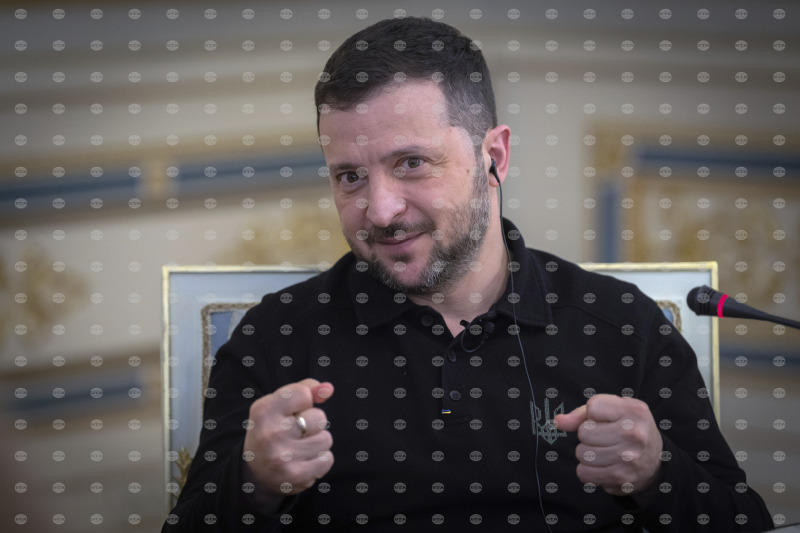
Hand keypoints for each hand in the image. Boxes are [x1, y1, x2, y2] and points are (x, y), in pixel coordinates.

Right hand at [242, 378, 334, 504]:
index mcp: (264, 411)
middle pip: (319, 417)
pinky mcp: (296, 476)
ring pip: (326, 439)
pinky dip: (320, 460)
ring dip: (317, 442)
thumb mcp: (279, 405)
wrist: (257, 473)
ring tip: (299, 447)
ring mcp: (283, 458)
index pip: (304, 394)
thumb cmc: (273, 429)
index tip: (294, 410)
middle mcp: (271, 434)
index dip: (305, 400)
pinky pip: (327, 459)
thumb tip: (328, 388)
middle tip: (297, 431)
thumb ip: (304, 389)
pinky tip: (303, 461)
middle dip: (314, 423)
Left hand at [554, 394, 661, 496]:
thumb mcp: (613, 411)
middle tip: (604, 438)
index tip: (603, 419)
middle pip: (584, 432)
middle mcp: (633, 434)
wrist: (655, 461)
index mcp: (633, 411)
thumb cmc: (628, 429)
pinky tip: (602, 465)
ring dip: (587, 453)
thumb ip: (582, 413)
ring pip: (582, 453)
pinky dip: (588, 470)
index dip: (592, 415)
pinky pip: (583, 473)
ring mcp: (628, 458)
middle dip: (588, 435)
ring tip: (604, 452)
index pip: (592, 407)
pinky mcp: (621, 478)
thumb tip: (558, 422)